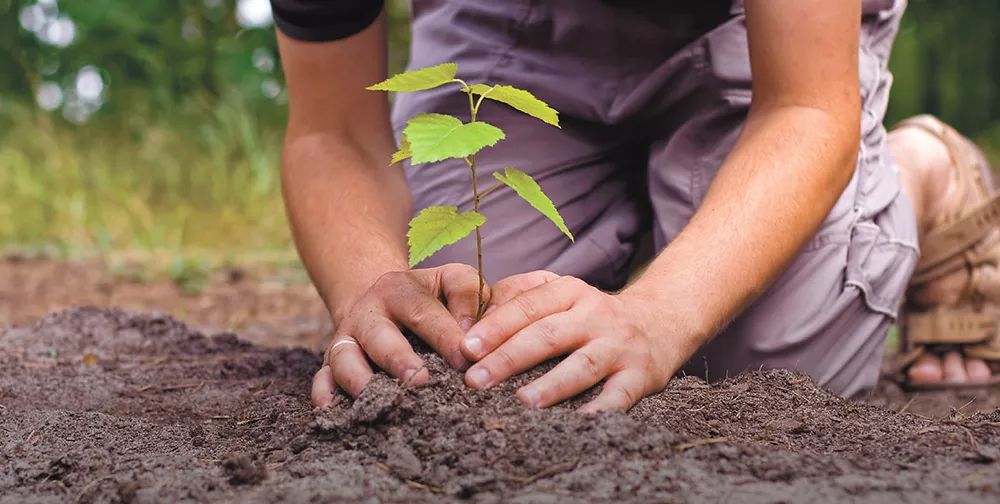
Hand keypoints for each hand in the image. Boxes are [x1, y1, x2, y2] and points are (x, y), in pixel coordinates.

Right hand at [311, 264, 485, 407]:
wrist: (382, 300)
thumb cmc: (429, 297)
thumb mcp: (450, 280)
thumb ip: (467, 296)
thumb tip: (472, 335)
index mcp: (399, 289)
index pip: (423, 311)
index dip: (444, 336)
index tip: (464, 360)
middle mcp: (368, 313)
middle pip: (379, 336)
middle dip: (399, 360)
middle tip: (421, 382)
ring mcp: (346, 338)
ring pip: (344, 358)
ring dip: (361, 380)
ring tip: (383, 402)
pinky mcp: (331, 362)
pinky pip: (321, 378)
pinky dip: (324, 393)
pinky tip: (333, 410)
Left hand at [459, 271, 687, 412]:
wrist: (661, 322)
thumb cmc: (592, 314)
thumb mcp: (561, 292)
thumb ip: (520, 296)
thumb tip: (476, 316)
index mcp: (570, 292)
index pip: (528, 306)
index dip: (495, 326)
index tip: (467, 347)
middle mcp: (595, 315)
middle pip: (548, 335)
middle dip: (509, 357)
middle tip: (476, 380)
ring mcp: (619, 346)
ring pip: (582, 365)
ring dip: (552, 385)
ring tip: (522, 401)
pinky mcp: (641, 376)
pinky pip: (620, 396)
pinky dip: (601, 410)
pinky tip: (579, 422)